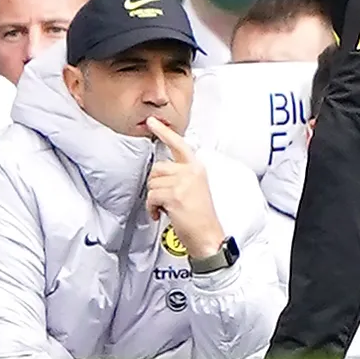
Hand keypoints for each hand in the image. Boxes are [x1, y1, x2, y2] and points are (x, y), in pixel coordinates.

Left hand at [145, 117, 224, 262]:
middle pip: (157, 168)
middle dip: (156, 185)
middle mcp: (191, 171)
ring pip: (152, 183)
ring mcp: (183, 182)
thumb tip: (161, 172)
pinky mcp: (175, 195)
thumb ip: (182, 175)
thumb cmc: (200, 217)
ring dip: (154, 198)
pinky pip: (151, 197)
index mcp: (196, 167)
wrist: (208, 236)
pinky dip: (152, 208)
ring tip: (166, 207)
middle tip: (166, 199)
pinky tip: (160, 214)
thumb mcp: (195, 188)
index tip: (152, 121)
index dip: (163, 131)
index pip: (179, 144)